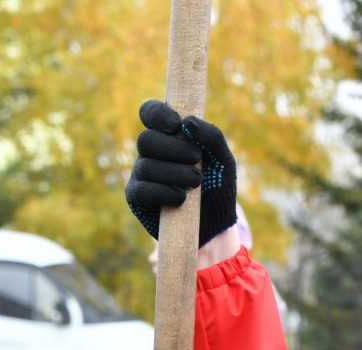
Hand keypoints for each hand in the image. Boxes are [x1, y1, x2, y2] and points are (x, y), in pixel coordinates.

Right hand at [125, 99, 237, 247]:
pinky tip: (181, 198)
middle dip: (174, 149)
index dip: (157, 114)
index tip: (175, 125)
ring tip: (196, 182)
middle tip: (197, 159)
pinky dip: (164, 192)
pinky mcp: (137, 198)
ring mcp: (141, 174)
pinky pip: (143, 190)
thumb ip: (212, 137)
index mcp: (168, 135)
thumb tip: (187, 122)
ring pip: (146, 166)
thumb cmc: (218, 186)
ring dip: (175, 173)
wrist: (216, 224)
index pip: (150, 112)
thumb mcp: (224, 161)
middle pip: (146, 140)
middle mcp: (151, 152)